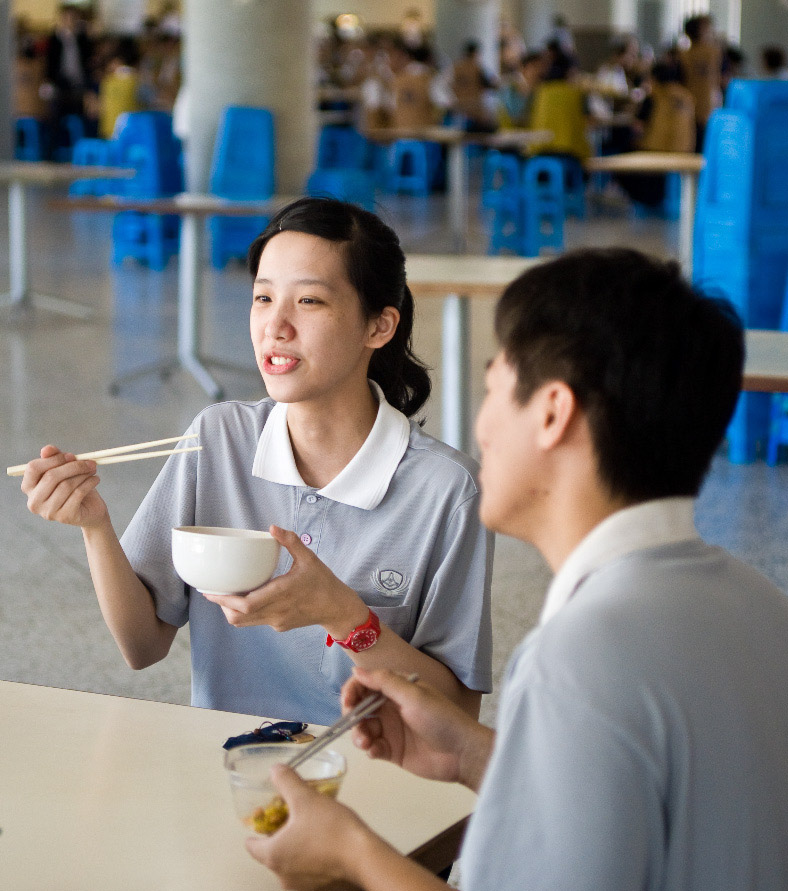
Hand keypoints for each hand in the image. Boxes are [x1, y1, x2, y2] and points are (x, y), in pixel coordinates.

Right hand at [21, 445, 106, 527]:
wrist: (90, 510)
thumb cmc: (74, 487)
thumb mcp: (64, 470)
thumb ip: (55, 458)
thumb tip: (47, 449)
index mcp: (29, 487)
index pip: (33, 468)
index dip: (53, 459)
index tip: (71, 456)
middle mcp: (34, 502)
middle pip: (51, 476)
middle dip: (73, 466)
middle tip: (89, 462)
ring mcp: (48, 512)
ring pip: (66, 485)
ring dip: (83, 474)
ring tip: (93, 470)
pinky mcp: (64, 516)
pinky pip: (78, 493)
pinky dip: (89, 483)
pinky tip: (95, 479)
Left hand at [202, 525, 367, 633]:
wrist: (337, 608)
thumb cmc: (324, 582)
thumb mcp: (309, 558)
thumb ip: (290, 542)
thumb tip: (272, 527)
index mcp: (282, 593)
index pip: (245, 604)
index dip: (223, 600)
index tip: (210, 591)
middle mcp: (276, 611)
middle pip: (237, 617)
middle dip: (222, 606)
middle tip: (213, 592)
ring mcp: (277, 621)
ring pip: (244, 623)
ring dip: (232, 610)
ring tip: (226, 595)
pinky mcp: (279, 626)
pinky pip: (256, 621)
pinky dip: (247, 612)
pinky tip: (249, 597)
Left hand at [245, 763, 370, 890]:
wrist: (364, 857)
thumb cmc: (332, 830)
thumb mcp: (306, 798)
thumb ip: (286, 782)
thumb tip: (275, 770)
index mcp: (273, 856)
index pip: (251, 845)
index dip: (258, 827)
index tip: (268, 815)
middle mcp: (282, 877)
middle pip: (273, 852)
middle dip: (282, 833)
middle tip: (296, 815)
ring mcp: (301, 887)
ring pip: (291, 862)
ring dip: (298, 847)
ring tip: (314, 827)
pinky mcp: (319, 890)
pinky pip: (308, 872)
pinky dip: (312, 859)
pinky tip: (326, 844)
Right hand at [343, 667, 488, 785]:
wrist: (462, 753)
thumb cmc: (440, 718)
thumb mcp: (412, 695)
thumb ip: (384, 682)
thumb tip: (356, 669)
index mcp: (397, 688)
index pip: (366, 683)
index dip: (352, 690)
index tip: (347, 702)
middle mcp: (391, 707)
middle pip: (360, 707)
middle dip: (352, 715)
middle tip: (353, 724)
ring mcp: (391, 729)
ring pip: (363, 729)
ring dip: (359, 735)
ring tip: (366, 743)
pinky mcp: (392, 751)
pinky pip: (372, 747)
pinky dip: (369, 749)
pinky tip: (375, 752)